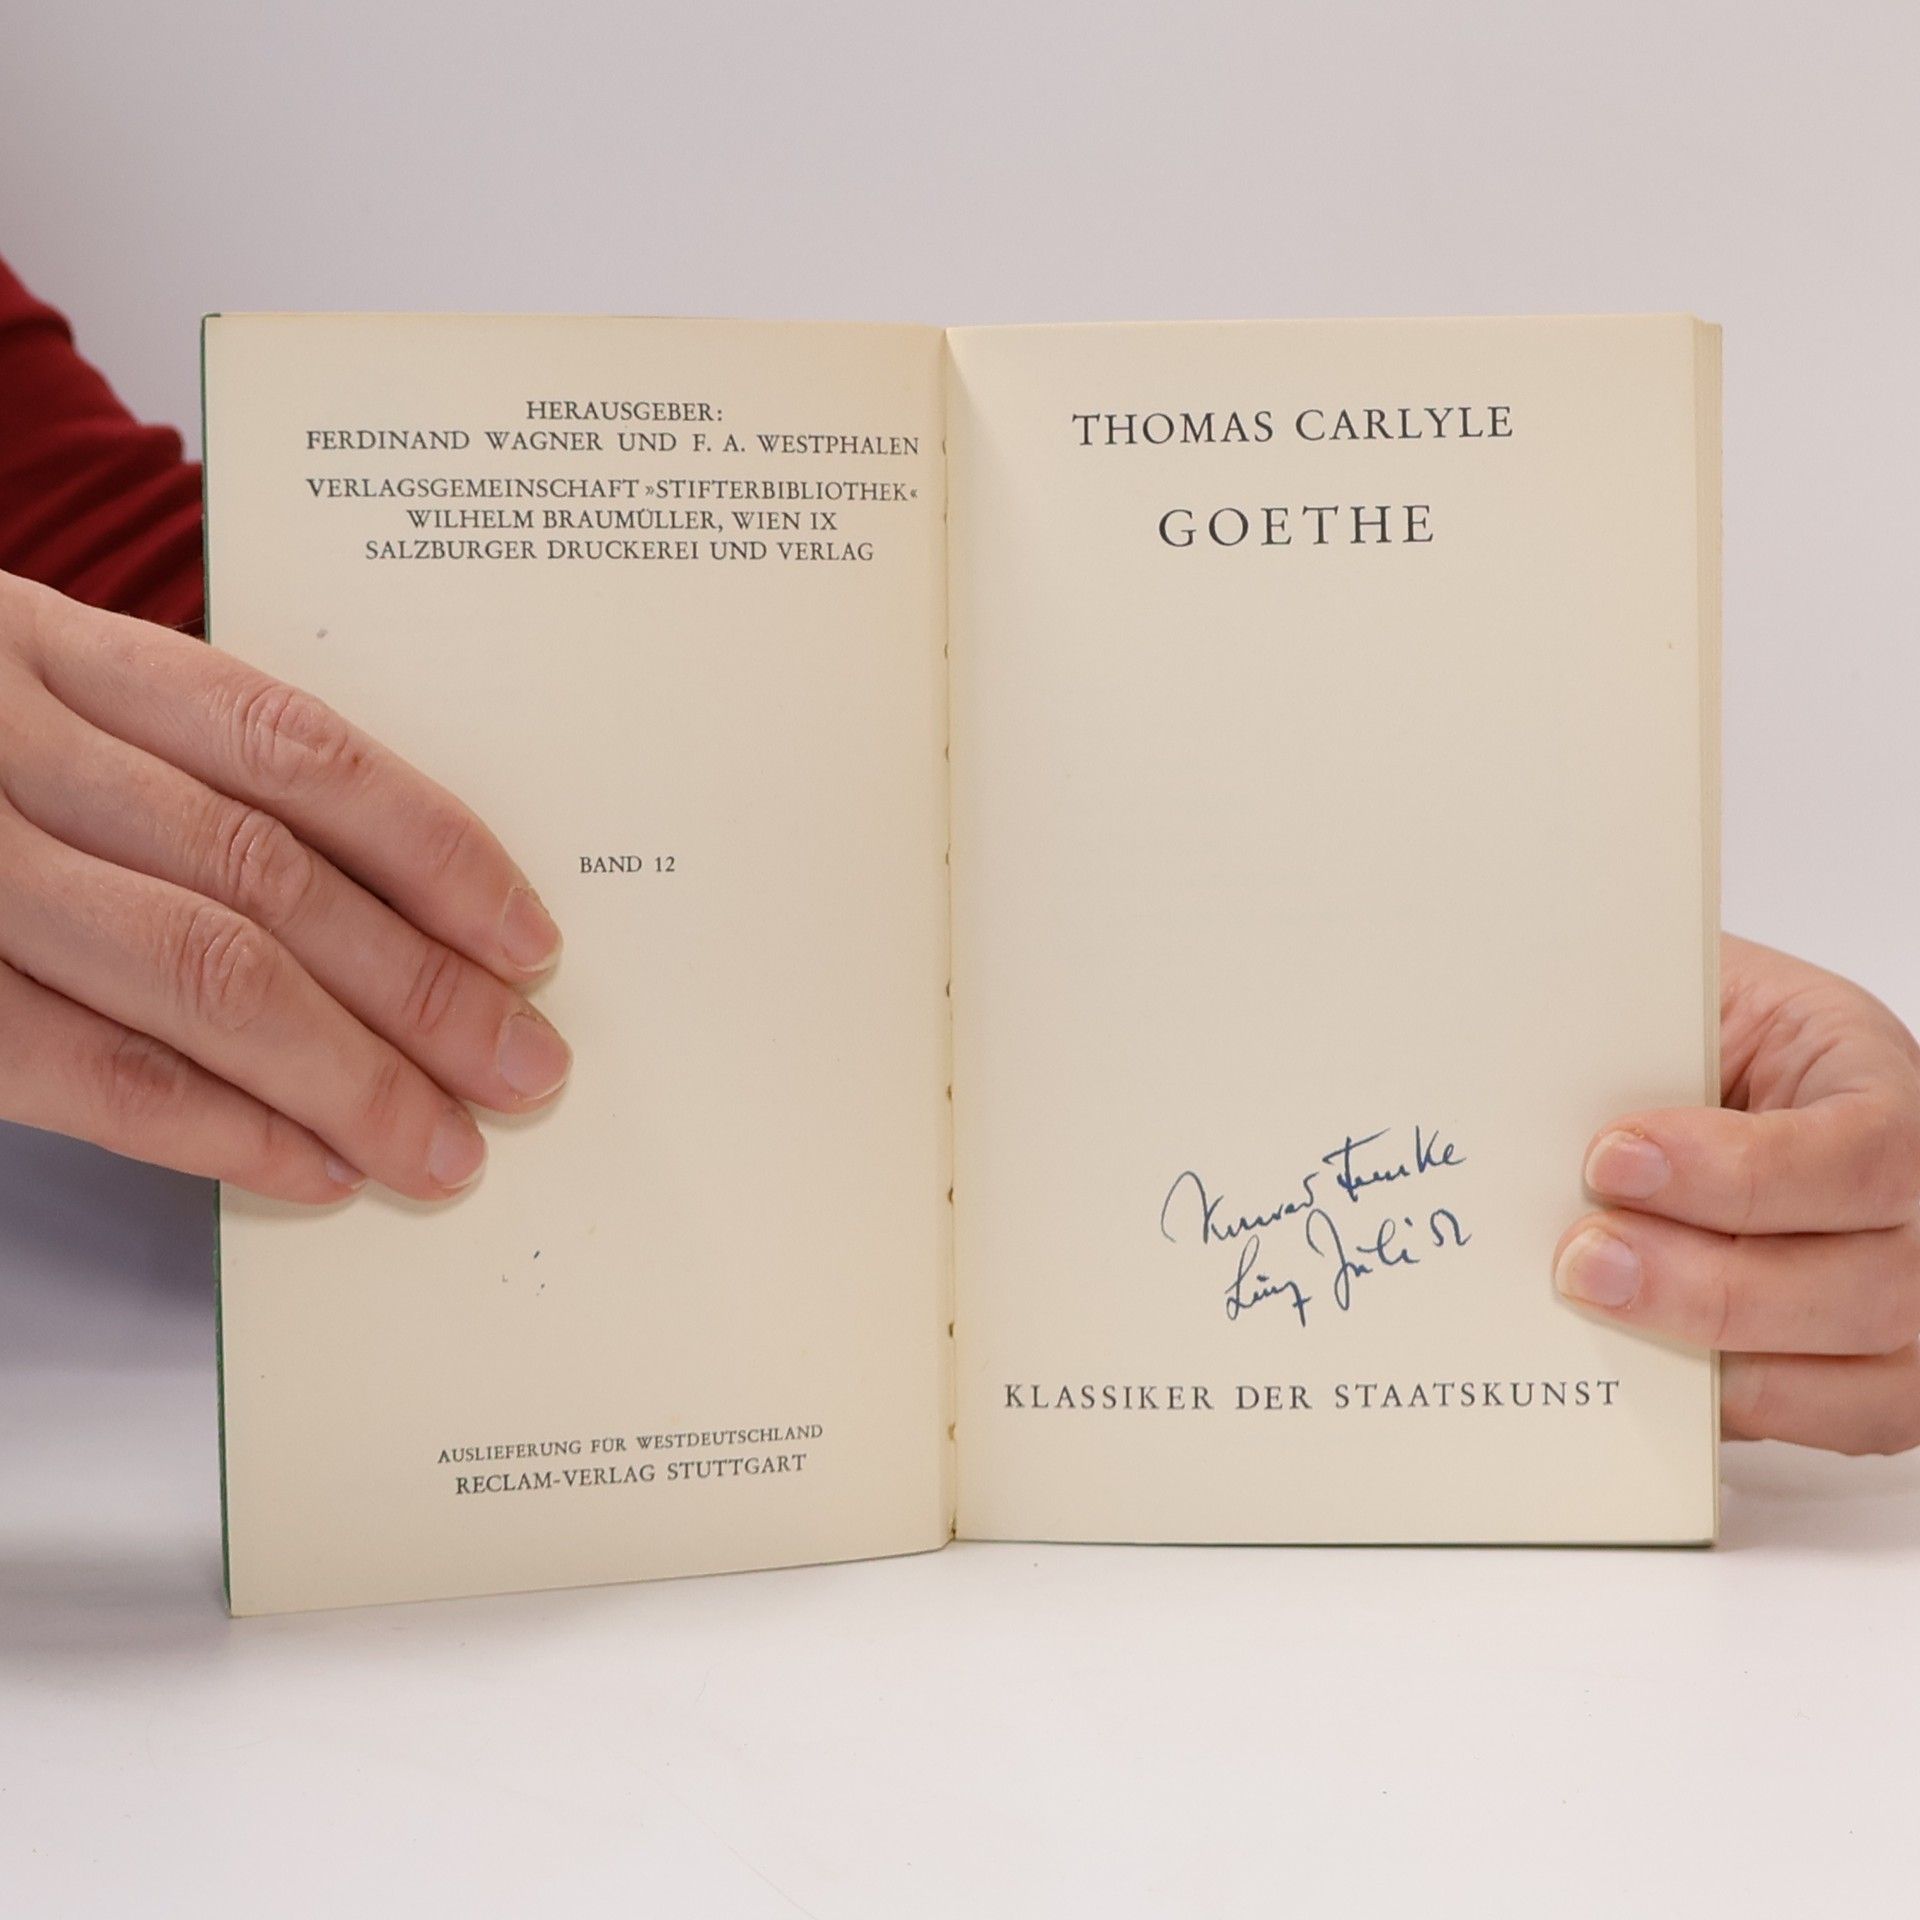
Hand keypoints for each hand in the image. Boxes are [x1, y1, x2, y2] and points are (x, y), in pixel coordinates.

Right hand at [0, 571, 570, 1203]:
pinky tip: (306, 1170)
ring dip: (341, 1075)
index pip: (294, 745)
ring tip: (444, 1146)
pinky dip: (203, 1126)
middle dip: (418, 986)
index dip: (430, 846)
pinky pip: (69, 1064)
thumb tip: (377, 893)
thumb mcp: (18, 676)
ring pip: (188, 970)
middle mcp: (3, 737)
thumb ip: (158, 754)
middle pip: (263, 873)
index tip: (528, 935)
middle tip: (525, 1069)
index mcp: (52, 644)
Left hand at [1554, 933, 1919, 1453]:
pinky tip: (1647, 1371)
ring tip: (1600, 1310)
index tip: (1612, 1158)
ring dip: (1721, 1353)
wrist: (1695, 1056)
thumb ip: (1646, 1042)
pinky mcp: (1875, 1370)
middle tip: (1585, 1258)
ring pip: (1869, 1374)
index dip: (1743, 1172)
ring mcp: (1910, 1296)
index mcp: (1885, 1084)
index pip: (1865, 1152)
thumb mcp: (1683, 998)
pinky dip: (1743, 1407)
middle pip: (1873, 1283)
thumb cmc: (1694, 1026)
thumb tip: (1555, 1096)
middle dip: (1712, 1285)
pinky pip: (1842, 1419)